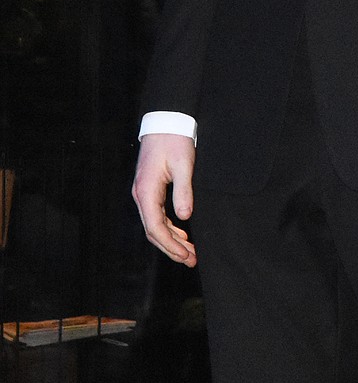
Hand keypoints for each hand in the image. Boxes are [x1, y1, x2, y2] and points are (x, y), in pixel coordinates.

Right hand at [132, 133, 197, 266]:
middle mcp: (141, 195)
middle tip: (191, 260)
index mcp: (146, 191)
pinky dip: (170, 228)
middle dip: (172, 248)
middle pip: (154, 231)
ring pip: (155, 225)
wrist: (165, 122)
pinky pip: (157, 215)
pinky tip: (182, 234)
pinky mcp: (150, 189)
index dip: (170, 244)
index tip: (185, 255)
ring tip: (189, 252)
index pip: (155, 227)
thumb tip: (185, 217)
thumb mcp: (184, 164)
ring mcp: (144, 193)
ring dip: (172, 240)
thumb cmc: (174, 140)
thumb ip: (183, 191)